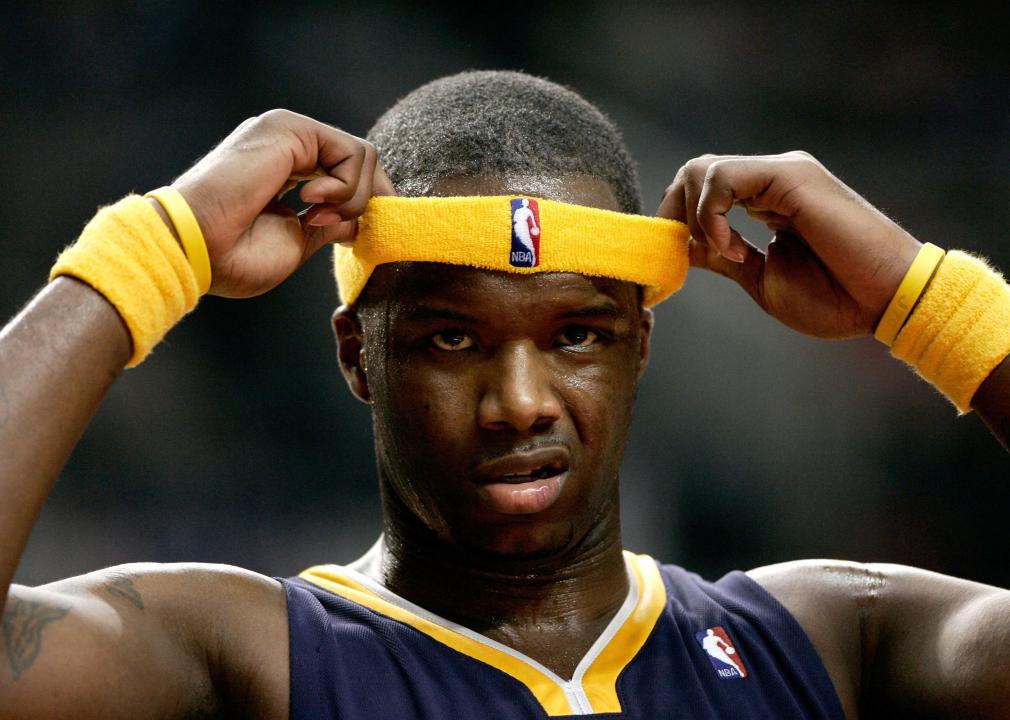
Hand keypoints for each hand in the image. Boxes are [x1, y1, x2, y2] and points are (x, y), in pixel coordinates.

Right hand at [171, 109, 394, 297]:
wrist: (194, 248)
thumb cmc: (232, 257)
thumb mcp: (296, 241)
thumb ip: (330, 224)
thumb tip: (358, 221)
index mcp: (286, 168)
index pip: (348, 174)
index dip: (366, 205)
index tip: (358, 237)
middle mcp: (289, 144)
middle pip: (362, 162)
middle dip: (369, 202)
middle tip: (346, 231)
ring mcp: (289, 133)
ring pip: (363, 157)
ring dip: (353, 199)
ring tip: (314, 218)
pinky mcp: (290, 129)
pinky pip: (354, 153)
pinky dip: (346, 188)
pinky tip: (311, 204)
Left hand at [658, 152, 920, 337]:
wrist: (885, 301)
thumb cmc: (834, 298)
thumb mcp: (760, 278)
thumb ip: (724, 257)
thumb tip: (685, 249)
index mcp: (765, 202)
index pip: (699, 191)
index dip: (674, 222)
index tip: (667, 264)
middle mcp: (770, 181)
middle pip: (693, 172)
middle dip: (674, 214)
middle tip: (687, 256)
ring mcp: (781, 173)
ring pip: (702, 168)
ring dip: (696, 217)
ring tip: (724, 253)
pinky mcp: (790, 175)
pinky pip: (723, 175)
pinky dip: (712, 213)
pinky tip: (731, 245)